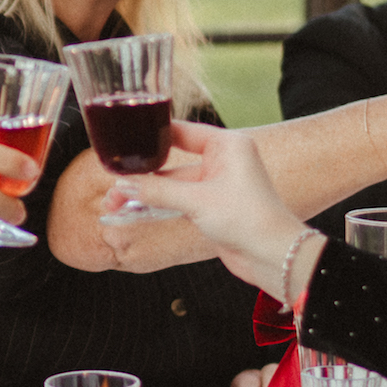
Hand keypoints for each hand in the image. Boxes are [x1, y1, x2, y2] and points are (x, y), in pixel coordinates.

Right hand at [112, 122, 311, 293]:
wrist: (272, 256)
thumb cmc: (249, 219)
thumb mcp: (197, 201)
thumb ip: (158, 191)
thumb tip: (124, 186)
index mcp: (227, 145)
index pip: (180, 131)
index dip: (151, 136)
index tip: (126, 142)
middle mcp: (222, 160)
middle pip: (171, 160)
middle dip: (142, 174)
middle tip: (114, 183)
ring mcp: (216, 185)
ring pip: (171, 184)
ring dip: (146, 194)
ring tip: (114, 203)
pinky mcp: (212, 207)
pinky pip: (177, 201)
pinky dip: (157, 206)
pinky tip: (132, 212)